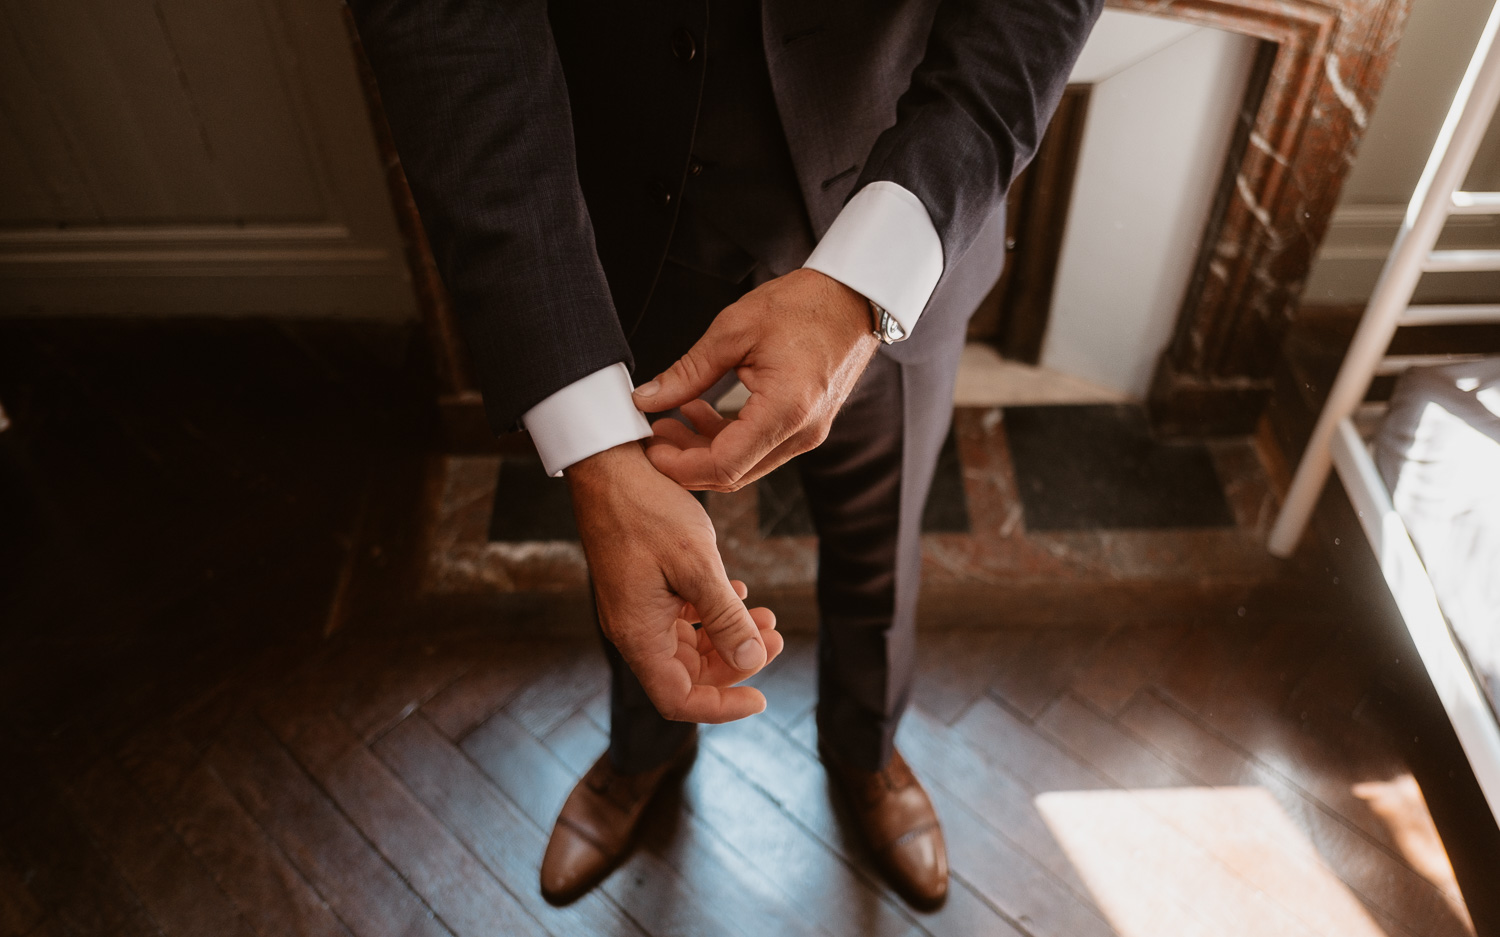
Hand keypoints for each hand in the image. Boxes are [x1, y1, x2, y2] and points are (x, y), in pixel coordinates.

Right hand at [567, 441, 783, 721]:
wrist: (607, 465)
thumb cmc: (646, 510)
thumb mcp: (697, 564)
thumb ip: (725, 618)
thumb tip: (752, 661)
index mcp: (639, 634)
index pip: (679, 699)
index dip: (722, 707)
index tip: (762, 699)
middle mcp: (633, 629)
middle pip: (688, 674)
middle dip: (735, 662)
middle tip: (775, 636)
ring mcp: (636, 608)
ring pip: (688, 645)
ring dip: (728, 635)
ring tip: (766, 615)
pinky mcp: (643, 588)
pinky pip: (680, 618)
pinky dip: (712, 612)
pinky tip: (738, 592)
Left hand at [632, 268, 877, 491]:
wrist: (854, 296)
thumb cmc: (806, 304)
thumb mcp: (733, 331)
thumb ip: (688, 373)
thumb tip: (648, 399)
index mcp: (785, 410)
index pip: (723, 466)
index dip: (679, 465)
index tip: (651, 446)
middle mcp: (801, 433)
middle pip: (733, 475)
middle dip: (687, 461)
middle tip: (655, 433)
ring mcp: (808, 434)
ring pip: (745, 465)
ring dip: (705, 449)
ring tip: (673, 418)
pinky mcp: (807, 427)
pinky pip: (760, 448)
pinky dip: (728, 439)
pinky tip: (702, 412)